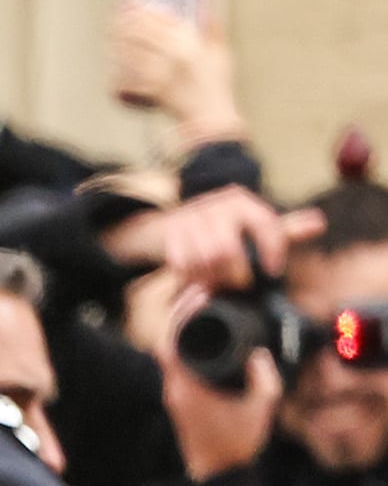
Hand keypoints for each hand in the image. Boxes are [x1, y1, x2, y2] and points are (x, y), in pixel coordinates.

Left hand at [111, 0, 244, 142]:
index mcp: (191, 43)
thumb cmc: (215, 86)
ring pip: (133, 52)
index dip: (145, 9)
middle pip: (144, 33)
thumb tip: (206, 6)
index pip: (164, 19)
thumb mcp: (220, 52)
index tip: (134, 1)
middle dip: (127, 22)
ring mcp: (162, 73)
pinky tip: (113, 61)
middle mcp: (175, 55)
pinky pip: (131, 76)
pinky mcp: (152, 90)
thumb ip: (213, 27)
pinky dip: (120, 67)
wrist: (209, 116)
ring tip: (111, 34)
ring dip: (119, 41)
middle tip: (116, 16)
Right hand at [156, 186, 325, 294]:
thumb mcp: (251, 224)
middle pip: (228, 248)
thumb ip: (283, 228)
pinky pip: (182, 263)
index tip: (274, 270)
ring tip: (216, 281)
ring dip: (211, 276)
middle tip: (239, 284)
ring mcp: (190, 217)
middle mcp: (216, 205)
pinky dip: (190, 275)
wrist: (166, 224)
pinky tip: (196, 277)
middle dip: (235, 272)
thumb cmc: (217, 227)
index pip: (265, 223)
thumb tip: (320, 223)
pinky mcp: (170, 233)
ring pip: (205, 258)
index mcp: (240, 201)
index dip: (272, 248)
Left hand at [157, 282, 282, 481]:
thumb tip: (259, 352)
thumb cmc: (238, 443)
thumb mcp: (262, 407)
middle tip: (202, 291)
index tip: (201, 295)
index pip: (170, 343)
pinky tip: (200, 331)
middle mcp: (174, 389)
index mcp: (188, 388)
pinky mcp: (178, 398)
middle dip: (179, 312)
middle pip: (163, 340)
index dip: (181, 315)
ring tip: (202, 304)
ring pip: (166, 350)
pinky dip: (183, 343)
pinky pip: (174, 362)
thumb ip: (264, 377)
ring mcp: (173, 393)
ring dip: (180, 326)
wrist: (217, 474)